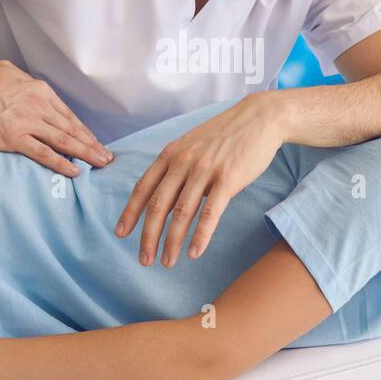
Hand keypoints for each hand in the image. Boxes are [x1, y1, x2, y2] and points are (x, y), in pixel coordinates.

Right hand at [0, 60, 111, 176]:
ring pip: (64, 141)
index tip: (95, 142)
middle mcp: (39, 106)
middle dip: (92, 145)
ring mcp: (28, 123)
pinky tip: (74, 171)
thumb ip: (24, 82)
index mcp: (40, 91)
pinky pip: (43, 154)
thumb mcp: (10, 71)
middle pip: (72, 129)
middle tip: (107, 158)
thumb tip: (27, 85)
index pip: (68, 115)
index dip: (84, 131)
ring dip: (85, 154)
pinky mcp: (14, 138)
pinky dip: (61, 164)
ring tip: (100, 164)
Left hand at [115, 92, 286, 266]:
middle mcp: (183, 161)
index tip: (121, 233)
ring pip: (182, 212)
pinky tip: (195, 253)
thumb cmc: (225, 135)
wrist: (260, 117)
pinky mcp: (228, 178)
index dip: (130, 212)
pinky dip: (200, 236)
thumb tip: (165, 201)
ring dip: (172, 241)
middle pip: (158, 205)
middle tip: (144, 260)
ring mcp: (205, 169)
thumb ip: (177, 170)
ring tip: (168, 262)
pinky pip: (211, 212)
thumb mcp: (192, 145)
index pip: (143, 187)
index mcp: (170, 153)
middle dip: (148, 236)